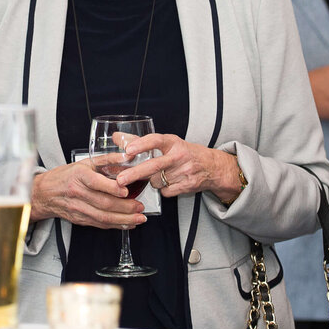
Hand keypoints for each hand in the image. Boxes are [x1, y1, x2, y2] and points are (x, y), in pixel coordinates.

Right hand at [30, 160, 145, 229]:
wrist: (45, 193)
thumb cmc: (66, 175)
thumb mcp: (84, 162)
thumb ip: (107, 160)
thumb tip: (128, 156)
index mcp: (79, 175)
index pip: (95, 182)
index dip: (111, 188)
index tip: (126, 190)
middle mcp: (77, 193)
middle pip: (103, 203)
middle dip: (125, 207)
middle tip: (140, 207)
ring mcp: (78, 208)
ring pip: (103, 217)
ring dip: (123, 220)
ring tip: (139, 219)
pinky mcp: (79, 219)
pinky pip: (99, 224)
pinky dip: (115, 225)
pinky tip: (128, 224)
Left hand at [115, 133, 242, 202]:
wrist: (212, 167)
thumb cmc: (185, 153)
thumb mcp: (167, 143)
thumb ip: (141, 141)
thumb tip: (116, 137)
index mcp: (173, 142)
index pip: (156, 140)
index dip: (141, 145)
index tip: (128, 150)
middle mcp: (179, 155)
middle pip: (154, 166)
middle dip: (135, 173)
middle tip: (120, 180)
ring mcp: (185, 171)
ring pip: (157, 181)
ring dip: (153, 181)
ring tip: (161, 175)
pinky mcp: (188, 185)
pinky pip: (166, 192)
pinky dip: (163, 189)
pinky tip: (170, 182)